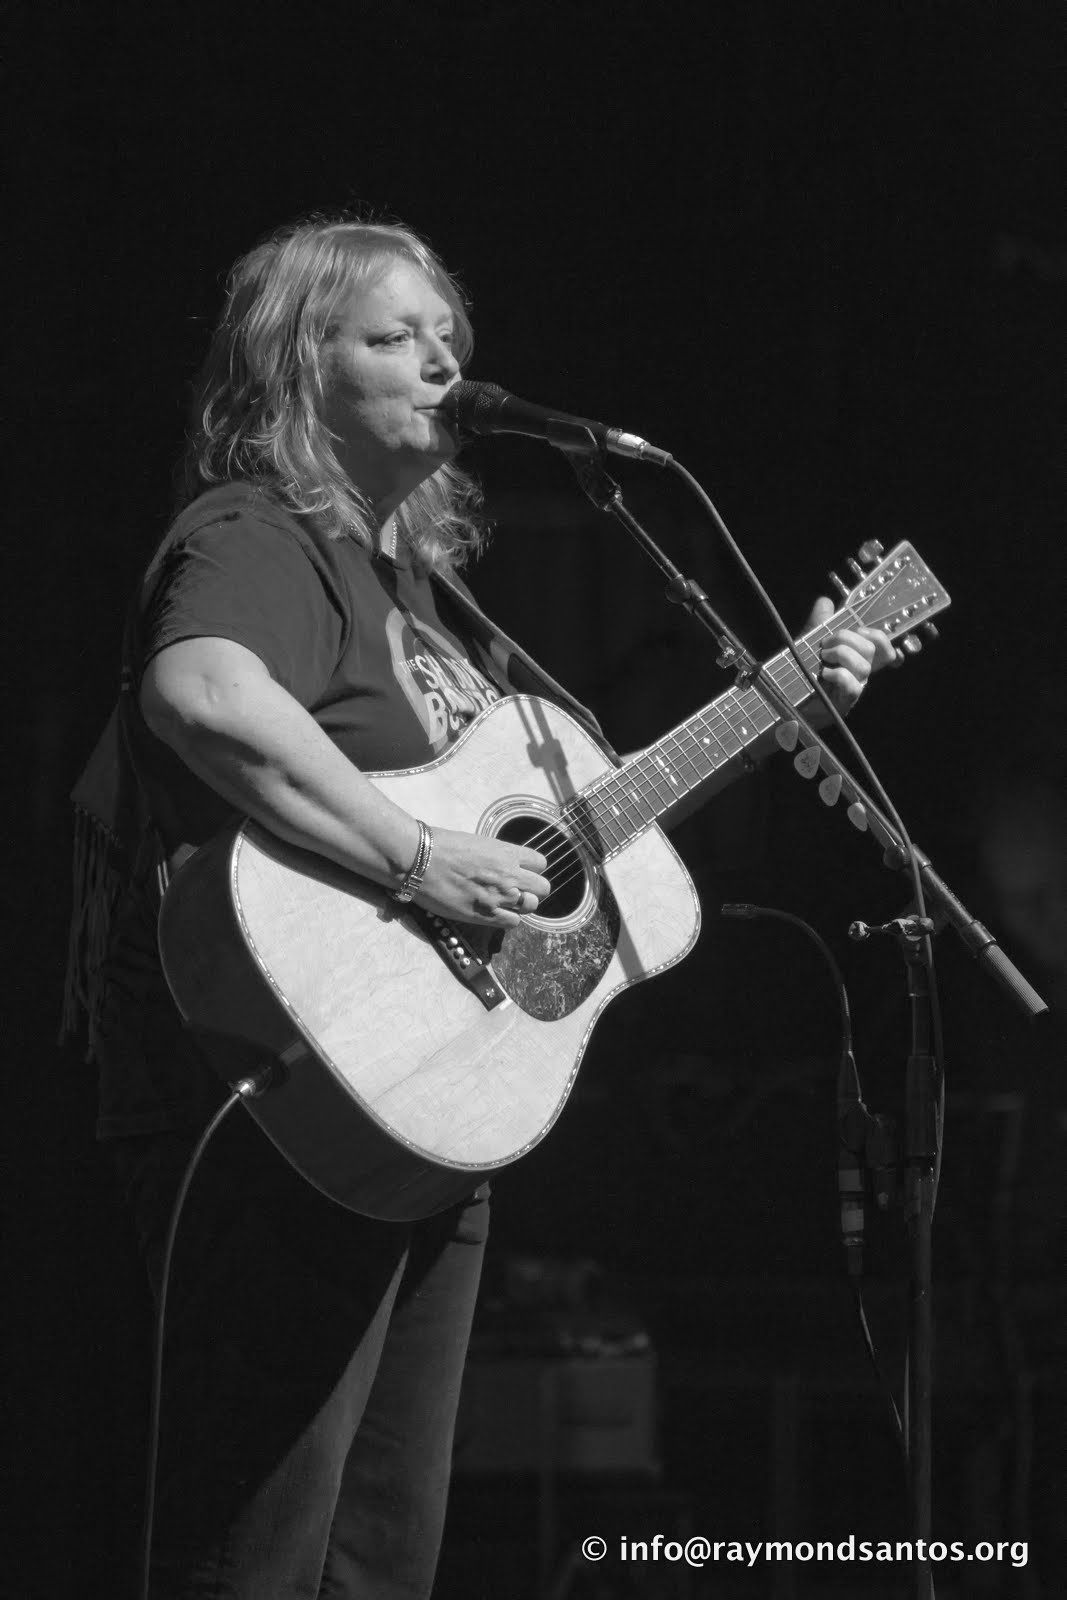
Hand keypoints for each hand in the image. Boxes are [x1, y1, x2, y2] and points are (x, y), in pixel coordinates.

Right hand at [415, 827, 551, 926]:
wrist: (419, 860)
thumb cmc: (441, 846)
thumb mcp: (478, 843)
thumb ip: (497, 856)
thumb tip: (503, 864)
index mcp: (507, 852)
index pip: (540, 863)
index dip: (531, 869)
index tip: (521, 872)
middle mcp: (509, 875)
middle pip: (543, 888)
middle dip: (532, 889)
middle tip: (516, 890)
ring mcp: (499, 897)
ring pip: (531, 907)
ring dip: (520, 905)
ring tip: (504, 903)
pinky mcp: (485, 915)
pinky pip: (513, 923)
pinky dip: (506, 919)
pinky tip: (493, 913)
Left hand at [804, 595, 896, 716]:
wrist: (788, 697)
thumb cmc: (804, 668)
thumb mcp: (809, 640)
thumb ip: (820, 621)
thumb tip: (826, 602)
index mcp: (856, 656)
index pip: (882, 645)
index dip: (880, 637)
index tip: (861, 631)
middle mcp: (860, 671)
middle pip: (870, 649)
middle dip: (846, 639)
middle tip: (824, 644)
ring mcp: (855, 687)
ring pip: (863, 666)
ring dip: (840, 655)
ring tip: (822, 658)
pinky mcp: (845, 701)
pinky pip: (853, 685)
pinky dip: (837, 675)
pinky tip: (823, 674)